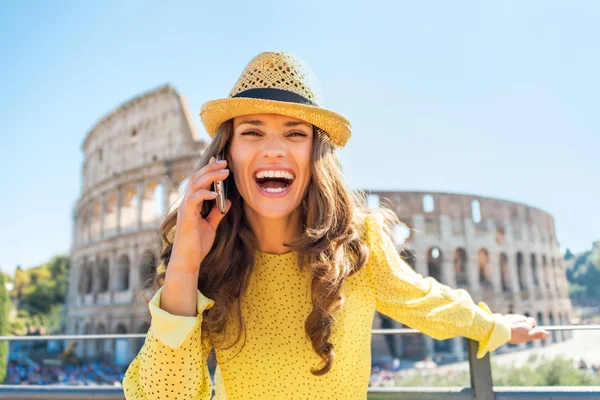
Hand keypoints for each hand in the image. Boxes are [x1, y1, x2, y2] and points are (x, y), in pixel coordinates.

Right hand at [169, 156, 230, 274]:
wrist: (188, 260)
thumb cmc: (197, 245)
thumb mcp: (211, 226)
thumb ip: (217, 213)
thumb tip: (227, 201)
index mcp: (192, 204)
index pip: (199, 182)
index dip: (208, 170)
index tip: (220, 162)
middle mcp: (187, 203)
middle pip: (196, 178)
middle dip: (210, 168)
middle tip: (225, 162)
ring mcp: (185, 209)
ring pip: (194, 185)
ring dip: (210, 176)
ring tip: (225, 172)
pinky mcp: (187, 217)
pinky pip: (193, 200)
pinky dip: (204, 194)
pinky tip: (215, 194)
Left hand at [505, 314, 549, 344]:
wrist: (501, 329)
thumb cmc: (516, 334)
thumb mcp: (528, 336)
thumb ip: (537, 334)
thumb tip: (548, 334)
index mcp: (527, 321)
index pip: (533, 321)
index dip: (532, 326)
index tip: (529, 332)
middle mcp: (520, 317)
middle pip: (524, 320)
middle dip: (523, 326)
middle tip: (520, 334)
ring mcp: (512, 317)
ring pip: (516, 320)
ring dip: (516, 324)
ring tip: (512, 332)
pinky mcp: (504, 318)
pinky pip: (509, 320)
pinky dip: (509, 324)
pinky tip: (506, 329)